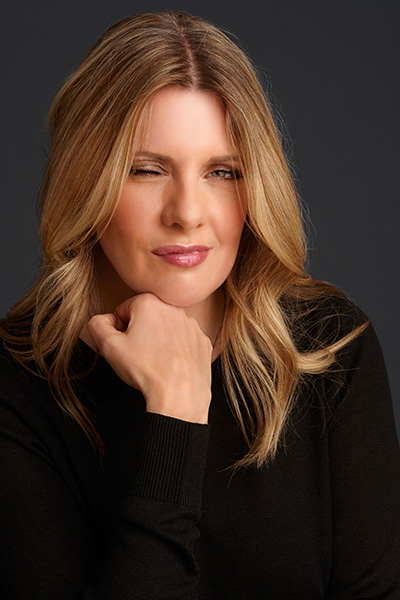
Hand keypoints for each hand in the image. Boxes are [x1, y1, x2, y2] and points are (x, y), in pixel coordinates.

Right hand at [86, 293, 212, 423]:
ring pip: (165, 328)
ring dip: (158, 340)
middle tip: (137, 355)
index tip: (124, 345)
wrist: (180, 394)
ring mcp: (191, 325)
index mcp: (150, 303)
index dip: (118, 329)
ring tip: (154, 362)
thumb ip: (97, 325)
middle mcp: (174, 308)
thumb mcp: (108, 346)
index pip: (123, 310)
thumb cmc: (145, 369)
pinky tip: (171, 365)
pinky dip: (176, 350)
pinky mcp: (202, 341)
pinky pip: (183, 341)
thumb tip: (102, 320)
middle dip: (139, 332)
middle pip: (146, 317)